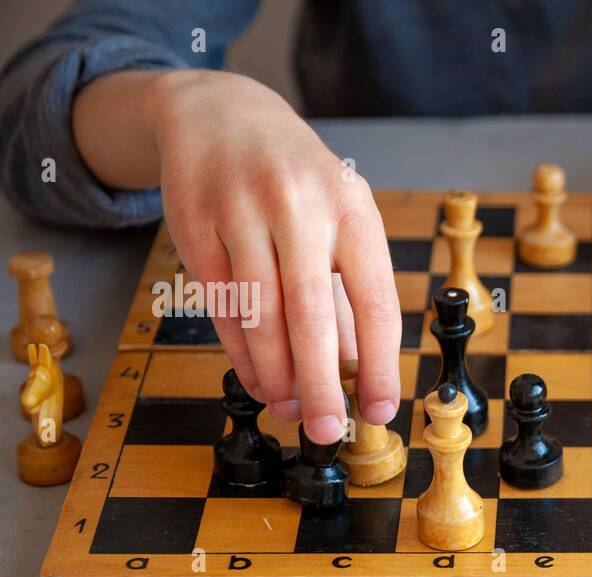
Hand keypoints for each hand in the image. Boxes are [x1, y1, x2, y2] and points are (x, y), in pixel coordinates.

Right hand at [150, 70, 400, 442]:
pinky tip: (258, 380)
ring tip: (291, 411)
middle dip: (320, 384)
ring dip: (276, 375)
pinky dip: (241, 352)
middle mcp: (300, 207)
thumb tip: (359, 373)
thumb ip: (350, 293)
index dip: (379, 363)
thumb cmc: (298, 183)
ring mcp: (242, 212)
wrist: (221, 114)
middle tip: (327, 431)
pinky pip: (221, 306)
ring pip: (259, 315)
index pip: (375, 301)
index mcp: (352, 209)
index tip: (378, 410)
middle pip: (311, 315)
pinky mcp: (195, 225)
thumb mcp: (341, 219)